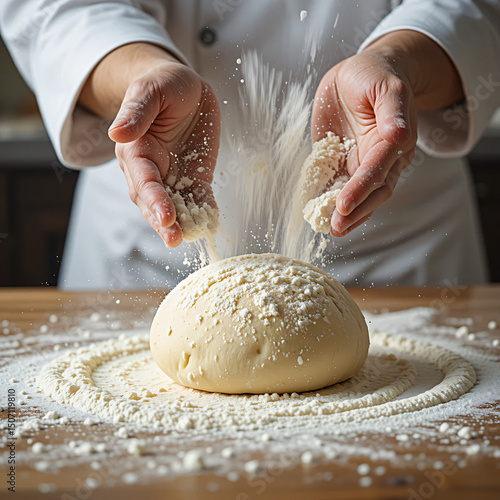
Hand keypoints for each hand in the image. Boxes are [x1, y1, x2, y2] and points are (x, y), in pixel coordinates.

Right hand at [108, 61, 219, 246]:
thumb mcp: (151, 90)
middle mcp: (151, 169)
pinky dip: (204, 213)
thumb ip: (136, 111)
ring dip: (181, 224)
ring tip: (191, 238)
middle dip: (163, 221)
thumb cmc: (163, 85)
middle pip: (152, 201)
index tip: (166, 216)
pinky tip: (211, 225)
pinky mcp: (193, 179)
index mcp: (136, 149)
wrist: (183, 90)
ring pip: (174, 206)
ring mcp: (173, 177)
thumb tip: (116, 133)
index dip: (154, 199)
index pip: (143, 179)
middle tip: (174, 239)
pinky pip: (198, 200)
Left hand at [312, 51, 416, 236]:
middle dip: (356, 210)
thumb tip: (399, 134)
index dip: (361, 188)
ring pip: (359, 195)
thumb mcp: (385, 86)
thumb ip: (392, 109)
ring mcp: (361, 163)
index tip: (344, 204)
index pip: (378, 170)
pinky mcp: (343, 163)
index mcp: (394, 142)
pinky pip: (339, 186)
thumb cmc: (374, 76)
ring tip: (331, 229)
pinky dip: (331, 201)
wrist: (359, 74)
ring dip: (347, 214)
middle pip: (373, 191)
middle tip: (336, 226)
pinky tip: (320, 215)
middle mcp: (380, 158)